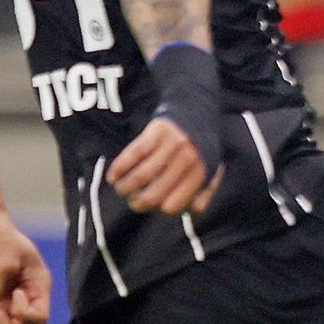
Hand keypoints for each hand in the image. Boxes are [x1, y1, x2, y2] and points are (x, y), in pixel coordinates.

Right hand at [107, 118, 222, 216]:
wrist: (196, 110)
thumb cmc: (200, 148)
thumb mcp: (211, 171)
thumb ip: (204, 194)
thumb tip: (190, 213)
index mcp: (200, 174)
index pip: (172, 206)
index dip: (157, 210)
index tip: (151, 206)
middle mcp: (186, 160)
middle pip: (152, 195)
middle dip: (137, 203)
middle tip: (132, 200)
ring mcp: (171, 145)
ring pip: (140, 176)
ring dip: (124, 188)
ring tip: (120, 189)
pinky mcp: (156, 131)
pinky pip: (133, 154)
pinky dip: (119, 169)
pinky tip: (112, 177)